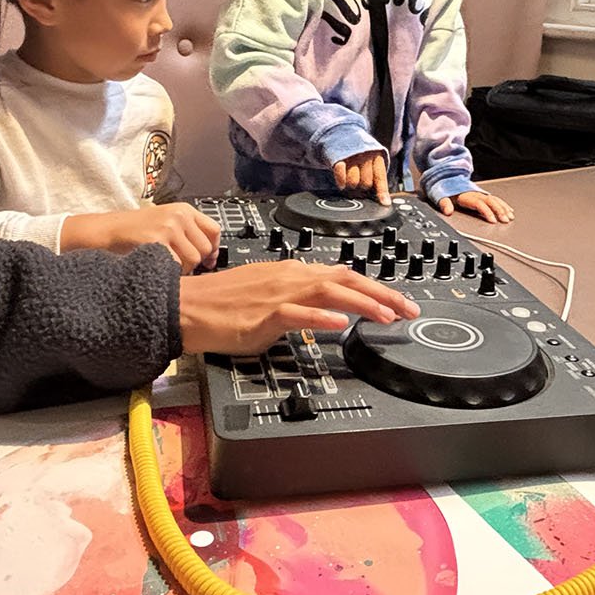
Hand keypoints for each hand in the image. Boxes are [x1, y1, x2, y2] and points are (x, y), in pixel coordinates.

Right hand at [59, 203, 220, 270]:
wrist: (105, 231)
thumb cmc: (133, 231)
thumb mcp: (164, 222)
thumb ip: (187, 233)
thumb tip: (212, 255)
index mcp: (183, 210)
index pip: (214, 230)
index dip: (213, 249)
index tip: (208, 260)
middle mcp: (178, 216)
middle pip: (205, 248)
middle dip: (195, 262)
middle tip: (178, 265)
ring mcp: (168, 228)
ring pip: (193, 260)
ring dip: (182, 269)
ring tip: (165, 266)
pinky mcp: (156, 241)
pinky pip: (175, 266)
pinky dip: (169, 272)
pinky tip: (156, 268)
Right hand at [177, 261, 417, 356]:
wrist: (186, 306)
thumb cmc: (222, 304)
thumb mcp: (268, 297)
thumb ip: (298, 301)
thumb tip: (321, 312)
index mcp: (292, 273)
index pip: (343, 276)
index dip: (374, 288)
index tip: (398, 302)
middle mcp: (290, 278)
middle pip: (345, 280)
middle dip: (382, 294)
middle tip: (408, 309)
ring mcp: (277, 295)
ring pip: (328, 292)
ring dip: (361, 303)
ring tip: (386, 315)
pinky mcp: (262, 314)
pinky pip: (296, 313)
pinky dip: (319, 316)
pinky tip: (337, 321)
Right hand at [331, 149, 390, 203]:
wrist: (338, 136)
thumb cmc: (356, 154)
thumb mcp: (370, 161)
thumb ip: (377, 178)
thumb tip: (384, 200)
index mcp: (376, 155)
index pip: (380, 176)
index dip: (382, 192)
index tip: (385, 203)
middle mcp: (365, 154)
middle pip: (366, 183)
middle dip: (361, 185)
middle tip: (358, 179)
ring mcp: (351, 156)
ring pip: (353, 182)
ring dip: (350, 184)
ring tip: (349, 177)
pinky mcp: (337, 157)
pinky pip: (340, 174)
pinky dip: (341, 181)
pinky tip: (341, 182)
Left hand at [439, 190, 514, 222]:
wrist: (446, 176)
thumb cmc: (444, 188)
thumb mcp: (440, 195)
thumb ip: (444, 203)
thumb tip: (448, 211)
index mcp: (466, 195)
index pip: (479, 204)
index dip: (487, 212)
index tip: (493, 220)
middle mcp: (475, 193)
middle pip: (490, 201)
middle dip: (499, 211)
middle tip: (505, 220)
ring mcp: (480, 193)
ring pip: (495, 200)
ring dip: (503, 208)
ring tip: (509, 217)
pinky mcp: (482, 195)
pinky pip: (495, 199)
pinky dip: (503, 205)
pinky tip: (509, 210)